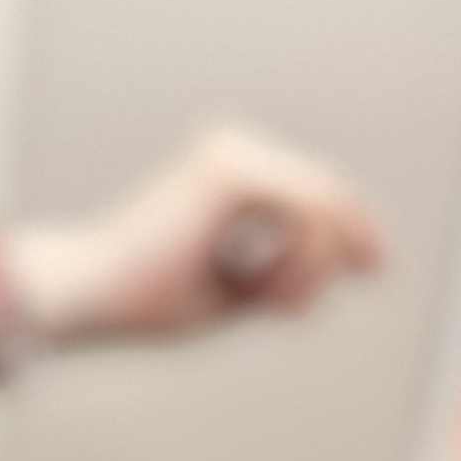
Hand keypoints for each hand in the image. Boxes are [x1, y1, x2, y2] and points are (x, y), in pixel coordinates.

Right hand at [7, 125, 386, 347]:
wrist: (85, 294)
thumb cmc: (140, 303)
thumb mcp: (228, 293)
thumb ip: (275, 277)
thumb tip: (334, 270)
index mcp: (225, 174)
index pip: (311, 192)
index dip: (351, 229)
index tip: (375, 268)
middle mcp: (230, 152)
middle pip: (324, 192)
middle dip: (346, 242)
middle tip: (361, 280)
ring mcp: (231, 154)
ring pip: (321, 203)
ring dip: (313, 264)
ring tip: (276, 309)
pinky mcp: (231, 172)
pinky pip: (305, 209)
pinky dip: (304, 257)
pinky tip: (272, 295)